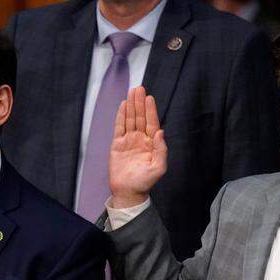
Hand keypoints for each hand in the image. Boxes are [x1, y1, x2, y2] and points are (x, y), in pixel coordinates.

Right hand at [107, 86, 167, 207]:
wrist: (128, 191)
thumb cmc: (145, 181)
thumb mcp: (158, 167)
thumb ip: (161, 149)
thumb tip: (160, 131)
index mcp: (152, 143)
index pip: (151, 123)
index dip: (150, 110)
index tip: (149, 97)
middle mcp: (141, 139)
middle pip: (140, 117)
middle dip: (140, 103)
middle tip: (139, 88)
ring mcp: (129, 141)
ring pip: (130, 119)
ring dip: (131, 106)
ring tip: (132, 92)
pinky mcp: (117, 144)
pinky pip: (119, 127)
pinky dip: (121, 116)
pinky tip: (123, 106)